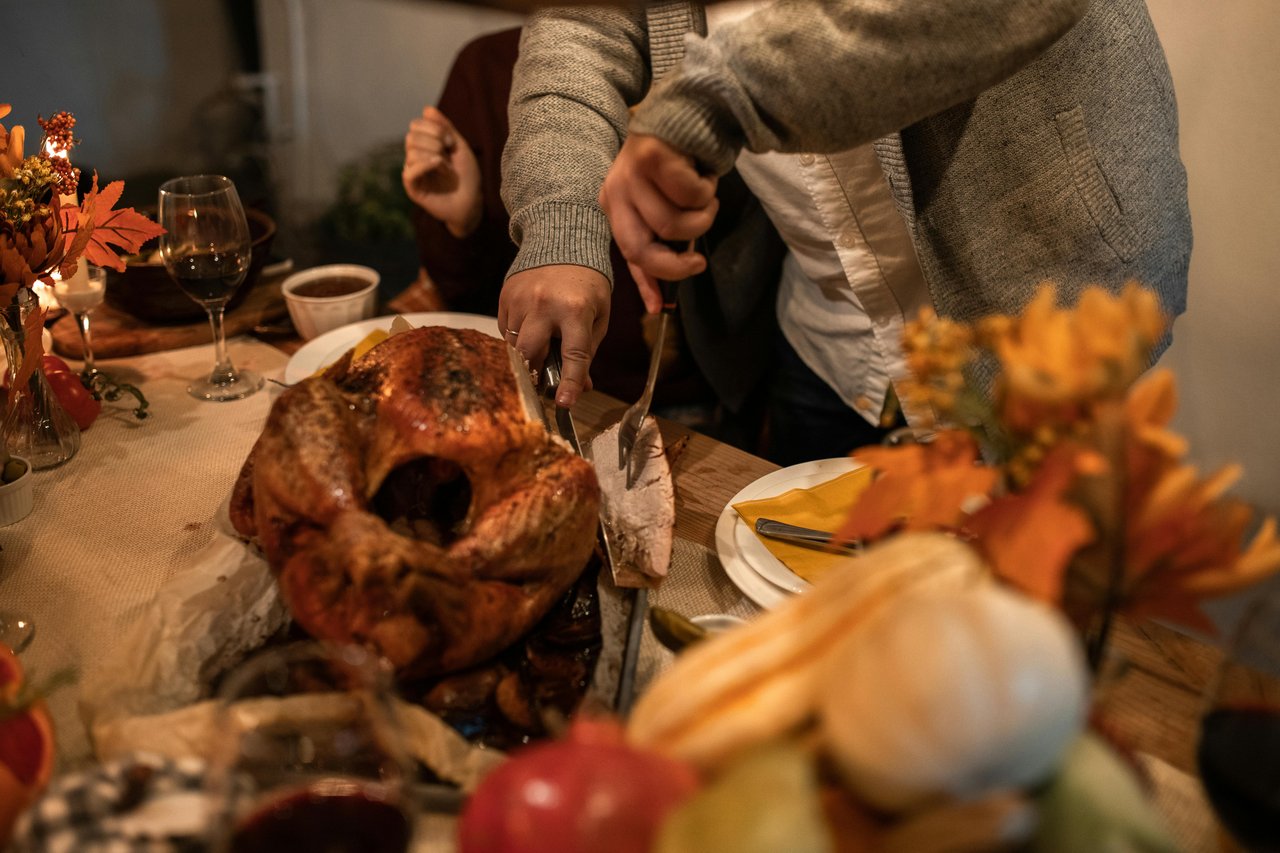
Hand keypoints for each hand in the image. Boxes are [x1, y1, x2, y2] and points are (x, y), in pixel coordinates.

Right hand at [402, 106, 482, 238]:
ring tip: (447, 167)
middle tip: (449, 151)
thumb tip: (427, 108)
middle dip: (433, 140)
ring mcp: (412, 172)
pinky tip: (440, 166)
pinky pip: (410, 170)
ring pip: (411, 152)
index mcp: (424, 146)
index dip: (433, 128)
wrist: (472, 202)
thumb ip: (444, 127)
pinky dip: (426, 164)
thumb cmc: (467, 176)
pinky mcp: (412, 187)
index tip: (451, 141)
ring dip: (434, 155)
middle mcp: (415, 157)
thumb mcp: (459, 147)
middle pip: (411, 136)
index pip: (415, 125)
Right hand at [499, 265, 610, 407]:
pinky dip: (517, 338)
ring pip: (515, 344)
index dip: (570, 382)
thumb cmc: (587, 283)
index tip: (565, 403)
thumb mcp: (598, 314)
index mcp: (575, 309)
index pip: (573, 354)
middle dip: (537, 371)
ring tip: (541, 344)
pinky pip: (505, 330)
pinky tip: (530, 328)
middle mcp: (544, 304)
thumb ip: (589, 351)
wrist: (562, 241)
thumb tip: (580, 387)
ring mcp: (521, 299)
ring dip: (527, 354)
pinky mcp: (506, 295)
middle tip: (543, 379)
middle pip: (531, 353)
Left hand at [599, 133, 717, 311]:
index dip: (644, 283)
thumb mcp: (663, 206)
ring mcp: (631, 172)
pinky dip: (707, 191)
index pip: (627, 253)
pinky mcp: (653, 156)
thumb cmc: (680, 166)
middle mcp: (616, 190)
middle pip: (642, 248)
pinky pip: (690, 196)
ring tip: (706, 199)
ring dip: (701, 218)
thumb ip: (659, 245)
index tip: (657, 309)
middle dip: (676, 265)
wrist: (690, 112)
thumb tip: (657, 300)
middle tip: (699, 262)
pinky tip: (704, 175)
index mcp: (614, 205)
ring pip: (673, 224)